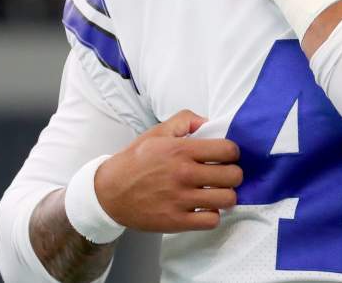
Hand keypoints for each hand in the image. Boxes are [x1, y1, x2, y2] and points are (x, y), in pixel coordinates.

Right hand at [93, 110, 241, 232]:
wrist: (108, 193)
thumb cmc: (135, 161)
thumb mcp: (157, 132)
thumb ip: (185, 120)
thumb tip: (209, 122)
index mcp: (180, 150)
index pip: (228, 150)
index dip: (232, 152)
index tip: (226, 156)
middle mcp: (183, 174)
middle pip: (233, 176)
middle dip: (233, 174)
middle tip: (224, 175)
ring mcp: (180, 200)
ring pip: (227, 199)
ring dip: (226, 196)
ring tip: (217, 192)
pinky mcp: (176, 221)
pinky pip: (211, 221)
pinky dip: (212, 215)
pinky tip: (204, 208)